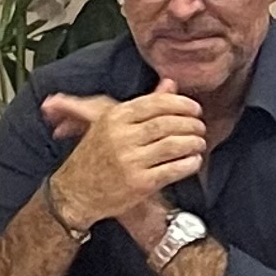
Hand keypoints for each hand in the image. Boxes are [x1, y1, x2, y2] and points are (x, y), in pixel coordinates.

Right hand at [39, 77, 205, 225]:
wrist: (74, 193)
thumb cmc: (94, 157)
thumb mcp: (111, 124)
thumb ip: (144, 104)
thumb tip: (170, 83)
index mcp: (114, 118)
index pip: (156, 104)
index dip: (181, 104)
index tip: (195, 109)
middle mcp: (121, 136)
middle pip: (167, 124)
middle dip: (191, 124)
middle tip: (201, 127)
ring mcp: (130, 160)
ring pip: (173, 145)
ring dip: (193, 143)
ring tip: (199, 143)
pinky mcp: (139, 183)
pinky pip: (172, 169)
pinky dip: (189, 164)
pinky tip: (194, 161)